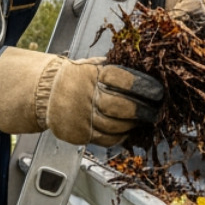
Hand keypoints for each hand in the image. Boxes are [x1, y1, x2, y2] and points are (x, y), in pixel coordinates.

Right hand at [0, 47, 163, 146]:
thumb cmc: (78, 77)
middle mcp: (85, 95)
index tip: (159, 91)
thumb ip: (117, 69)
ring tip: (142, 120)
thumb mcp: (94, 65)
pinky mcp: (79, 133)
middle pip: (120, 107)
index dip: (145, 86)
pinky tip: (126, 129)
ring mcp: (81, 116)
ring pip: (114, 126)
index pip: (124, 80)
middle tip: (156, 111)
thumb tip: (150, 72)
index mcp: (92, 74)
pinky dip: (120, 136)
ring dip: (132, 124)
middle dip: (142, 110)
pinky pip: (106, 139)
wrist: (46, 92)